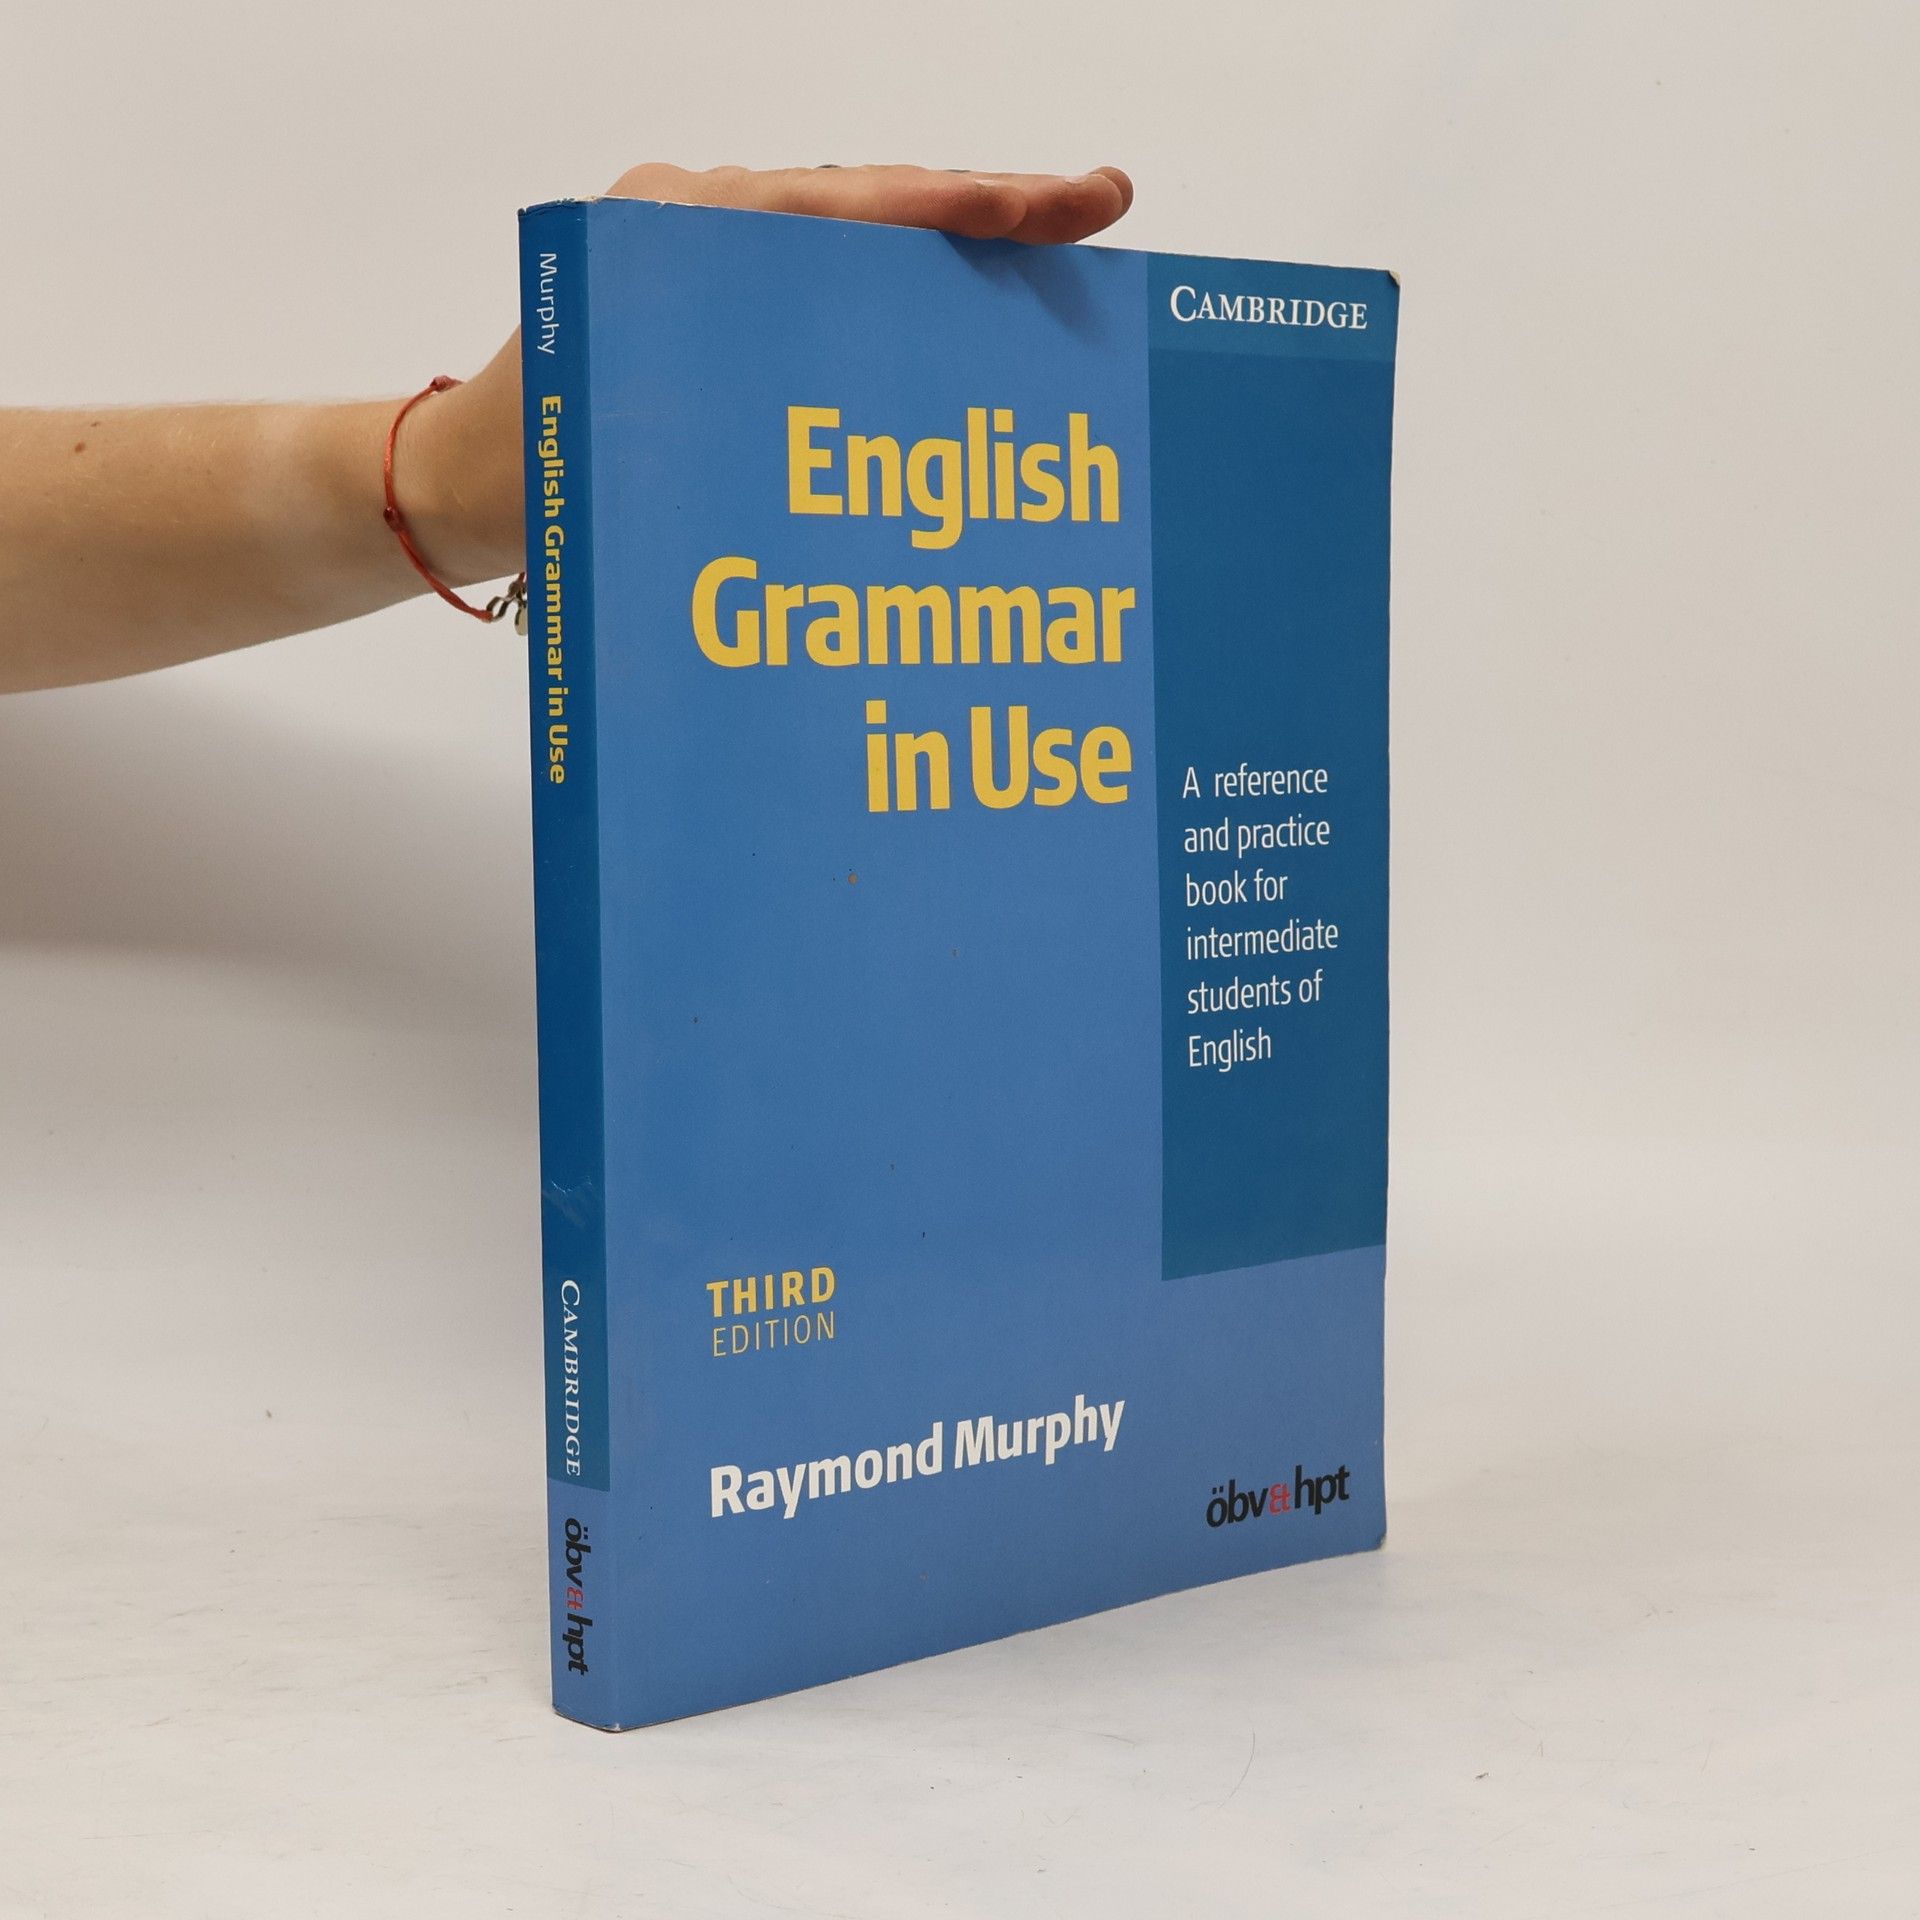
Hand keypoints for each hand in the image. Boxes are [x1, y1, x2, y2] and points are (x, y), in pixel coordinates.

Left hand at [406, 163, 1134, 585]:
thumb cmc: (536, 490)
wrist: (458, 487)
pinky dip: (892, 286)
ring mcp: (700, 250)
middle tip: (1093, 210)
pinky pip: (817, 267)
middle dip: (987, 209)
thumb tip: (887, 456)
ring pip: (852, 228)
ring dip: (948, 248)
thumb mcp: (642, 466)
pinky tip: (956, 319)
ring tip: (1049, 262)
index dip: (970, 206)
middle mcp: (694, 224)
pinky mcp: (706, 287)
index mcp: (679, 242)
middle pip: (869, 198)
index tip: (1067, 202)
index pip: (852, 204)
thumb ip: (750, 440)